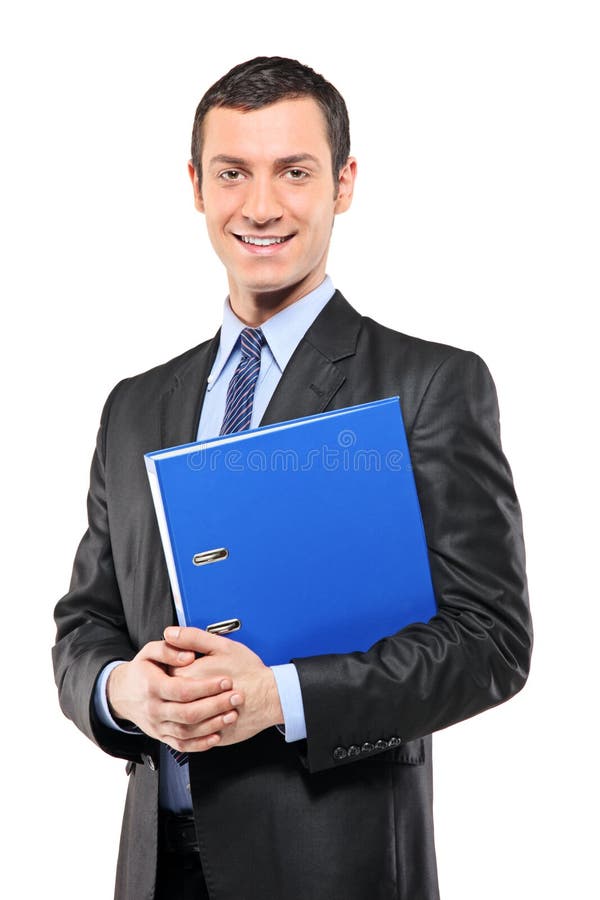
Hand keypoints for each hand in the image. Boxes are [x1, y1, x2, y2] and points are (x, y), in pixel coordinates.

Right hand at [106, 639, 243, 752]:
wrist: (121, 694)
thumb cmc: (140, 671)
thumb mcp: (149, 652)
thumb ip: (169, 649)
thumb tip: (188, 656)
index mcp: (152, 687)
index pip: (182, 690)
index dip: (206, 687)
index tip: (225, 681)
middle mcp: (154, 710)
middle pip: (188, 713)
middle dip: (216, 706)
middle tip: (236, 697)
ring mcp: (157, 726)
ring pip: (187, 732)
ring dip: (212, 725)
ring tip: (232, 714)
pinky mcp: (161, 737)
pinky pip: (182, 746)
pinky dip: (200, 744)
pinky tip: (217, 735)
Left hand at [164, 626, 283, 746]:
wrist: (270, 697)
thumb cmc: (249, 672)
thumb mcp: (221, 646)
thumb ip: (192, 638)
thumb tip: (170, 633)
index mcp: (187, 677)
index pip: (164, 674)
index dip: (172, 667)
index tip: (183, 665)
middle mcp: (188, 702)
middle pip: (168, 696)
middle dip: (178, 689)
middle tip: (195, 681)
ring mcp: (198, 722)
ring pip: (179, 718)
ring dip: (185, 709)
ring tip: (202, 698)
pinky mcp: (208, 734)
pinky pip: (194, 735)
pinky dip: (197, 726)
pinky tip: (208, 715)